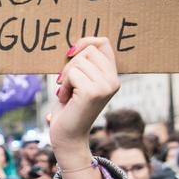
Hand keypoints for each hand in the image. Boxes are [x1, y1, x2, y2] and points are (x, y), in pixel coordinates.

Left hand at [49, 37, 119, 156]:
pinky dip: (64, 85)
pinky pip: (72, 73)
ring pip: (79, 61)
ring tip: (67, 93)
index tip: (70, 53)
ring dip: (66, 76)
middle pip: (89, 50)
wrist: (68, 136)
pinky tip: (65, 98)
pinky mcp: (93, 92)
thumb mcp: (79, 81)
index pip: (103, 43)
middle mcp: (113, 80)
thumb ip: (84, 64)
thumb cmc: (70, 108)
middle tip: (67, 83)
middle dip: (71, 64)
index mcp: (113, 76)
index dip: (85, 42)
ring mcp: (105, 86)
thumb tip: (78, 43)